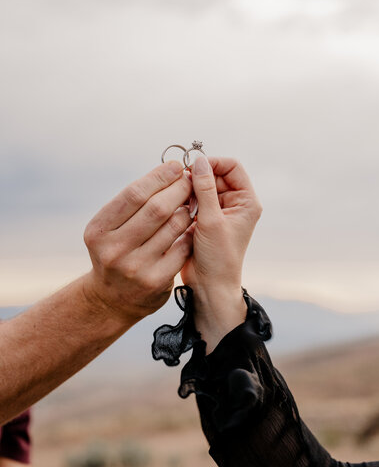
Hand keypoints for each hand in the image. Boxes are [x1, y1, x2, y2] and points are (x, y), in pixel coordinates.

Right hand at [82, 161, 192, 322]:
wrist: (112, 300)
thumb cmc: (117, 251)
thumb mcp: (110, 228)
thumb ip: (133, 203)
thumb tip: (169, 170)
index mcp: (99, 230)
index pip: (134, 194)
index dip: (159, 177)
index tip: (176, 167)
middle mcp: (113, 249)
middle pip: (156, 208)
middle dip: (179, 189)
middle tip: (190, 181)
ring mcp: (135, 268)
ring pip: (173, 226)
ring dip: (188, 209)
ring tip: (192, 202)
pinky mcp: (155, 282)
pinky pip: (182, 248)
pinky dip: (190, 233)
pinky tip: (191, 227)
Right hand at [180, 156, 261, 350]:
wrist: (209, 286)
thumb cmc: (218, 258)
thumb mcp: (211, 221)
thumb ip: (204, 189)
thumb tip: (199, 161)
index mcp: (246, 201)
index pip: (232, 167)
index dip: (213, 163)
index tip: (193, 166)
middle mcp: (234, 204)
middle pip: (215, 175)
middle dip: (197, 177)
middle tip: (180, 184)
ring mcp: (218, 211)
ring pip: (202, 187)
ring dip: (189, 190)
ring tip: (180, 201)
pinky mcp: (204, 219)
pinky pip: (193, 200)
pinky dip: (184, 201)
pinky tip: (177, 209)